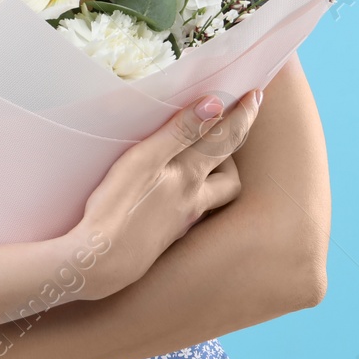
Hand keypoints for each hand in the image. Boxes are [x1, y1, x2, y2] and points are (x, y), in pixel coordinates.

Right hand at [63, 89, 261, 300]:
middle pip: (229, 176)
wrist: (101, 264)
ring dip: (217, 178)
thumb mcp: (144, 160)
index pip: (226, 140)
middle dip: (234, 153)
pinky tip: (174, 195)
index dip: (243, 115)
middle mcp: (193, 201)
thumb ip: (179, 132)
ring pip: (213, 198)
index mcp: (190, 177)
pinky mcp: (166, 237)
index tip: (257, 94)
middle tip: (231, 130)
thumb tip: (216, 105)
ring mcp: (181, 223)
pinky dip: (192, 198)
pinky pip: (192, 213)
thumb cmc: (117, 208)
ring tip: (206, 162)